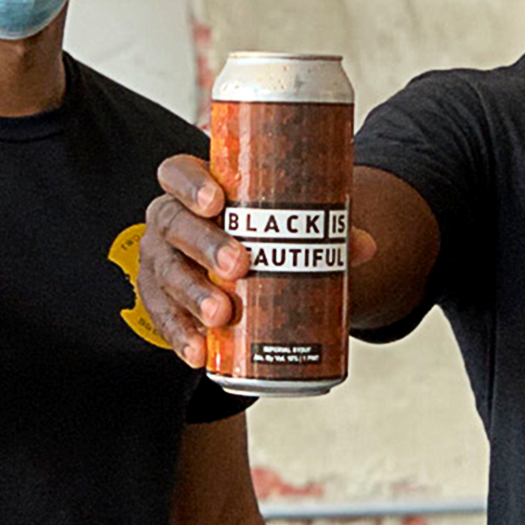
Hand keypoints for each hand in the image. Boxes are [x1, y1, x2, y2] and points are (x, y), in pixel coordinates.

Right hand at [137, 154, 374, 368]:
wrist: (238, 267)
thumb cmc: (259, 231)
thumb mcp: (286, 223)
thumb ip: (323, 228)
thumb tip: (364, 245)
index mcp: (194, 188)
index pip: (177, 172)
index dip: (191, 184)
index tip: (217, 200)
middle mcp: (169, 220)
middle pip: (173, 223)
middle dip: (205, 243)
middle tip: (240, 262)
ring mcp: (161, 261)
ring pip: (167, 274)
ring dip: (193, 295)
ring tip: (222, 314)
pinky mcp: (160, 302)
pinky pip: (164, 319)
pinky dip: (181, 336)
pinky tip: (199, 351)